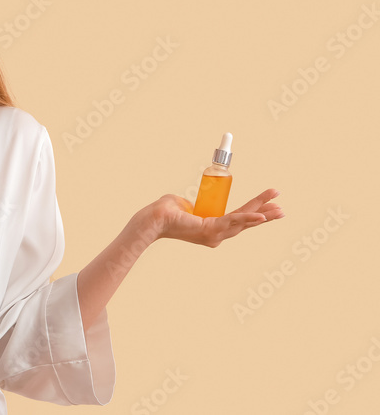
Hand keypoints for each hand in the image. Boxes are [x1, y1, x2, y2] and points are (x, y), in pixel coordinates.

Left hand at [147, 188, 283, 247]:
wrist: (154, 217)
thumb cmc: (166, 210)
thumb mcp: (185, 204)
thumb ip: (192, 205)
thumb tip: (192, 204)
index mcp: (213, 227)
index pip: (239, 218)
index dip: (254, 211)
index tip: (270, 204)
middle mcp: (216, 234)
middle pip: (246, 222)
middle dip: (265, 213)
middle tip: (283, 207)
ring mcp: (215, 234)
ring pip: (243, 221)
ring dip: (262, 212)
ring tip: (279, 207)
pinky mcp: (211, 229)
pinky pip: (233, 222)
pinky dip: (248, 218)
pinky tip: (262, 216)